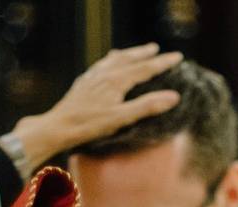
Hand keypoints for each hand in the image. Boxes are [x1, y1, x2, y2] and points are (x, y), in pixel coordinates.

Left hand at [9, 43, 182, 173]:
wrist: (59, 126)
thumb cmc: (90, 125)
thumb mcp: (122, 118)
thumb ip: (147, 106)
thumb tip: (173, 96)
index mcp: (117, 80)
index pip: (145, 68)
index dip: (162, 63)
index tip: (177, 57)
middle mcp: (105, 73)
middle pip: (129, 58)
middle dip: (144, 53)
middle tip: (156, 49)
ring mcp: (93, 76)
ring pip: (113, 59)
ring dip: (127, 54)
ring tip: (135, 52)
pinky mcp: (83, 82)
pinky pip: (101, 65)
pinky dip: (110, 60)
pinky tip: (107, 65)